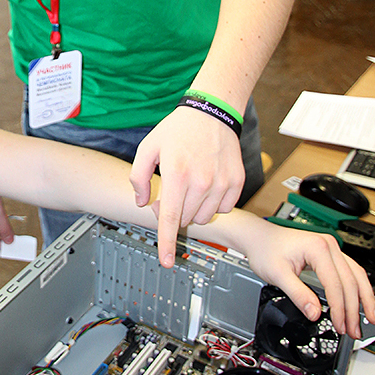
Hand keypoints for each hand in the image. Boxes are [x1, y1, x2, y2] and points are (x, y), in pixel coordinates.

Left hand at [130, 109, 244, 266]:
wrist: (212, 113)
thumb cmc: (178, 130)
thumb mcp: (147, 148)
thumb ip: (138, 177)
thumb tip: (142, 203)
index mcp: (176, 175)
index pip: (169, 219)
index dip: (166, 243)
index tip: (167, 261)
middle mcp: (201, 182)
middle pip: (184, 219)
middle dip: (173, 212)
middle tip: (171, 192)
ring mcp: (222, 183)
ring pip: (202, 218)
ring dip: (193, 209)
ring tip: (189, 186)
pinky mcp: (236, 183)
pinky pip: (222, 209)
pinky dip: (212, 204)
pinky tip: (207, 185)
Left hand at [237, 221, 374, 339]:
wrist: (258, 237)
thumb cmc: (265, 250)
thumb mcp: (277, 275)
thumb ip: (298, 295)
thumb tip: (314, 314)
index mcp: (318, 248)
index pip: (336, 284)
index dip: (339, 308)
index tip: (340, 325)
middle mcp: (329, 245)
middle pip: (351, 281)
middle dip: (355, 309)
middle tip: (355, 330)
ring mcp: (331, 248)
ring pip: (356, 275)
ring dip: (364, 299)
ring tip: (371, 319)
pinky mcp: (329, 254)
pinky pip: (350, 271)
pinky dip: (357, 288)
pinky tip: (361, 301)